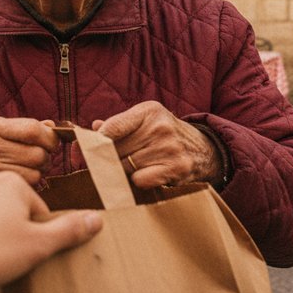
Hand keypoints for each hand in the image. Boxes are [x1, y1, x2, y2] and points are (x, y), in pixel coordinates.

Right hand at [0, 117, 58, 184]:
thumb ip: (26, 127)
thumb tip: (53, 128)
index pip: (33, 129)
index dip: (50, 137)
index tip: (52, 142)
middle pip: (38, 154)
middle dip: (45, 157)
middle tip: (38, 158)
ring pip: (36, 173)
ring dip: (38, 172)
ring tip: (26, 168)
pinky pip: (27, 187)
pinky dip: (29, 183)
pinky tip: (19, 179)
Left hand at [92, 101, 220, 188]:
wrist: (205, 150)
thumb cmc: (166, 134)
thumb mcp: (146, 120)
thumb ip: (119, 124)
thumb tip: (93, 129)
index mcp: (149, 111)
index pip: (112, 128)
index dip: (96, 142)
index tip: (87, 151)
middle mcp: (159, 127)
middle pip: (116, 151)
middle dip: (107, 160)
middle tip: (105, 164)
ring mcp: (169, 148)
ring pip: (126, 167)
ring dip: (122, 172)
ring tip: (132, 168)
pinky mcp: (176, 168)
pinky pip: (140, 180)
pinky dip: (138, 181)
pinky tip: (146, 176)